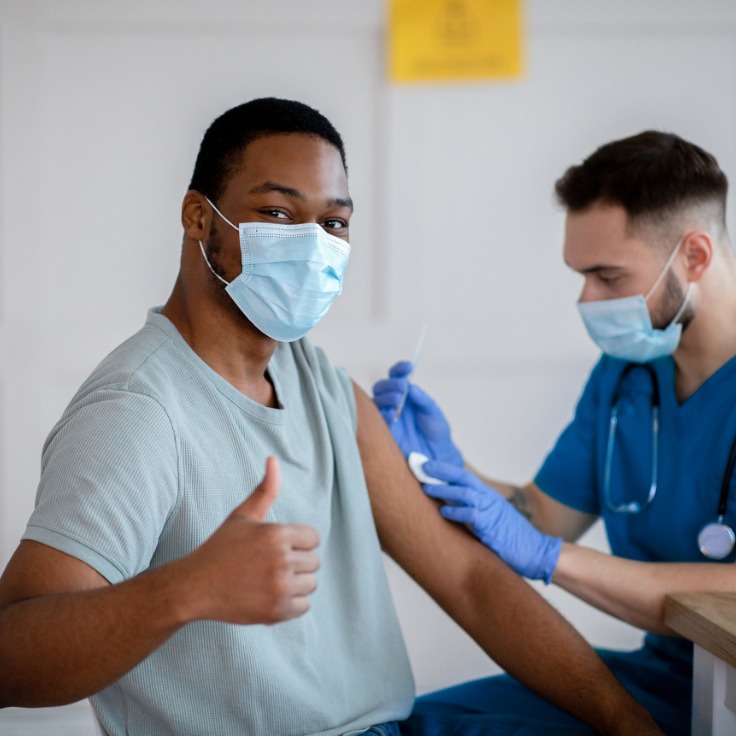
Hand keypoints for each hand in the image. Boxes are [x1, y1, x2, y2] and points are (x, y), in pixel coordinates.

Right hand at [181, 457, 319, 624]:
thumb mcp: (242, 516)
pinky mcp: (276, 612)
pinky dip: (291, 604)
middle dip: (297, 563)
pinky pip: (304, 606)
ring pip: (311, 584)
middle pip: (314, 561)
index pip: (313, 538)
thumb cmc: (220, 548)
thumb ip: (264, 490)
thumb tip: (274, 459)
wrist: (195, 587)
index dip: (297, 542)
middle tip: (270, 565)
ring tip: (269, 580)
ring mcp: (279, 587)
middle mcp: (281, 560)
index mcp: (276, 534)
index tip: (277, 547)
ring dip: (295, 584)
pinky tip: (269, 596)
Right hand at [372, 361, 462, 466]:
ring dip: (386, 397)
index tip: (409, 367)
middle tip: (402, 387)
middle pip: (381, 387)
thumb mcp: (433, 412)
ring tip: (398, 400)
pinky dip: (382, 415)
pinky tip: (391, 415)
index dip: (399, 370)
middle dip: (390, 384)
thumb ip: (423, 400)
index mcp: (405, 394)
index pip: (397, 376)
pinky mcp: (383, 431)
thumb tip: (410, 387)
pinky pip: (376, 420)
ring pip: (376, 400)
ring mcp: (386, 416)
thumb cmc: (436, 431)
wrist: (437, 455)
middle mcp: (393, 403)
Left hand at [420, 460, 560, 582]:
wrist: (536, 552)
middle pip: (462, 478)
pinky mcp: (492, 527)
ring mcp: (491, 511)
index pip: (463, 476)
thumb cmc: (509, 538)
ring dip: (444, 490)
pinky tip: (444, 512)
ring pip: (465, 493)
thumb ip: (472, 510)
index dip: (444, 469)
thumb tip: (447, 506)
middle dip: (441, 471)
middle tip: (421, 466)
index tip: (426, 464)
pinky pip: (471, 515)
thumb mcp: (490, 518)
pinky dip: (456, 512)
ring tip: (426, 488)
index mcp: (487, 496)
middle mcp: (488, 499)